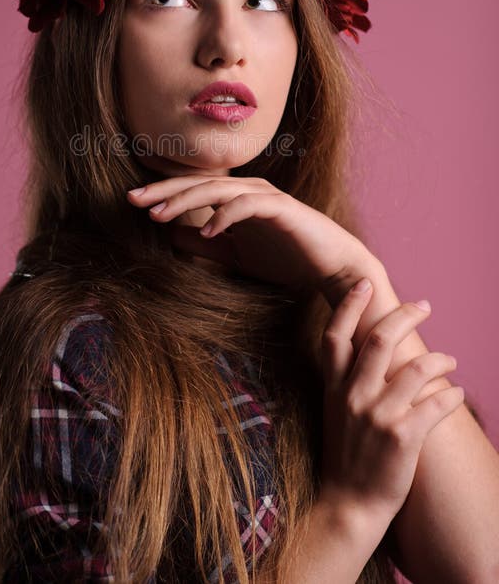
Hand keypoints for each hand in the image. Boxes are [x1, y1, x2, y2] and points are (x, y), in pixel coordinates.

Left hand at [127, 174, 374, 300]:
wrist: (331, 268)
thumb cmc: (285, 258)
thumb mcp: (234, 254)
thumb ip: (204, 244)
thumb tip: (168, 235)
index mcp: (236, 197)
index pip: (192, 189)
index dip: (163, 193)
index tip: (132, 203)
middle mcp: (248, 189)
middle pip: (198, 182)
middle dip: (164, 190)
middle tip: (133, 199)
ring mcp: (266, 196)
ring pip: (218, 189)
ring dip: (186, 200)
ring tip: (158, 215)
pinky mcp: (282, 209)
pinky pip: (247, 205)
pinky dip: (224, 215)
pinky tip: (206, 230)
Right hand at [319, 280, 464, 525]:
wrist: (347, 505)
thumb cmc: (345, 458)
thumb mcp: (335, 413)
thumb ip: (348, 382)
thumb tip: (371, 350)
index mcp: (333, 388)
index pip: (336, 335)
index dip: (350, 306)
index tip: (366, 285)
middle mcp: (353, 396)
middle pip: (380, 339)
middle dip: (406, 315)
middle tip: (424, 305)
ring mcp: (378, 416)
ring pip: (416, 368)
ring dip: (440, 359)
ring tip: (450, 361)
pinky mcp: (403, 437)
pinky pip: (437, 404)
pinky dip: (451, 394)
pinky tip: (457, 393)